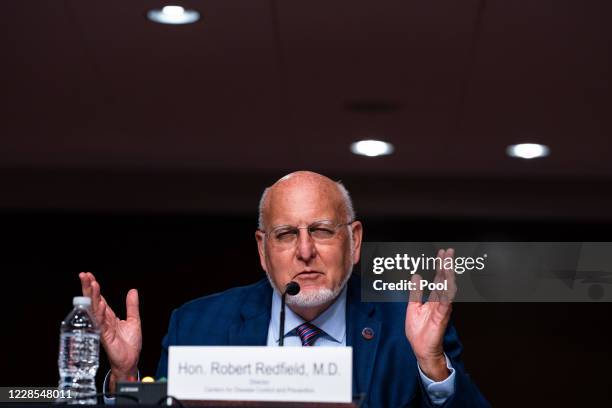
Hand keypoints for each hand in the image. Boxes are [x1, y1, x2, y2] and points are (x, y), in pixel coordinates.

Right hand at [79, 272, 141, 392]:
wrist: (130, 360)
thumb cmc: (130, 344)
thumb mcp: (134, 320)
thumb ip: (132, 306)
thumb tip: (132, 291)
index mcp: (109, 316)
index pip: (99, 299)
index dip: (94, 287)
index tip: (89, 276)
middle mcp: (103, 321)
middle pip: (94, 301)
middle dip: (88, 288)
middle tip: (84, 275)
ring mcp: (102, 328)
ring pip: (95, 310)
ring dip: (93, 297)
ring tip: (92, 284)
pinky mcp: (105, 336)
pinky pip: (101, 323)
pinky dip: (100, 313)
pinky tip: (100, 304)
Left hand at [405, 248, 456, 380]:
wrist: (421, 349)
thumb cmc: (419, 331)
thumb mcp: (413, 307)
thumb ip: (416, 292)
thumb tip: (416, 276)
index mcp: (433, 299)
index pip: (438, 278)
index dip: (440, 265)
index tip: (442, 253)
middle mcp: (440, 302)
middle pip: (445, 280)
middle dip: (447, 265)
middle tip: (449, 252)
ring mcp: (442, 309)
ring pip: (447, 289)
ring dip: (448, 276)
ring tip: (448, 263)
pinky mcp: (441, 317)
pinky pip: (445, 303)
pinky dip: (446, 293)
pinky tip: (448, 284)